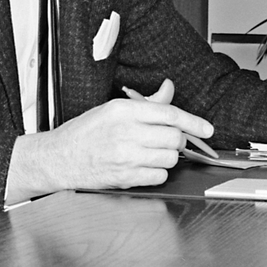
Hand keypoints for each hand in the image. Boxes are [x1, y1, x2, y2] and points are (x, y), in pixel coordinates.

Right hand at [7, 78, 213, 199]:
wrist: (59, 158)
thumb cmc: (84, 133)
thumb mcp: (112, 109)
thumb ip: (146, 103)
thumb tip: (169, 89)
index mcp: (123, 110)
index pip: (169, 113)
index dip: (193, 122)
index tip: (207, 129)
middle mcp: (125, 132)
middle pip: (174, 137)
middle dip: (176, 140)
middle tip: (166, 140)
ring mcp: (125, 157)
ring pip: (169, 159)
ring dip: (167, 157)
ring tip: (150, 153)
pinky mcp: (125, 177)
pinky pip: (158, 176)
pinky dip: (157, 173)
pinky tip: (143, 166)